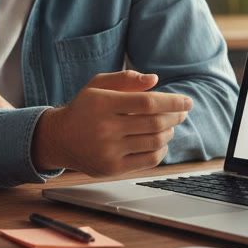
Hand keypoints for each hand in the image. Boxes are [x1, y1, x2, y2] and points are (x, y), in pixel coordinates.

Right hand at [31, 70, 192, 176]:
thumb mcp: (98, 85)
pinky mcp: (112, 168)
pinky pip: (149, 160)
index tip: (187, 102)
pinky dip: (161, 150)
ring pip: (154, 141)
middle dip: (175, 117)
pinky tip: (159, 141)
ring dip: (169, 132)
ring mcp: (108, 150)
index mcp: (103, 103)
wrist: (60, 139)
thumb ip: (125, 79)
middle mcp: (105, 128)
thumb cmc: (84, 108)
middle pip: (155, 123)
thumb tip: (154, 80)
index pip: (148, 102)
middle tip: (181, 113)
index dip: (172, 102)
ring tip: (169, 126)